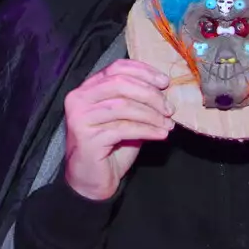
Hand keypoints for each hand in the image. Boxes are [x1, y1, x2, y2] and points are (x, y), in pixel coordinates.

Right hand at [63, 60, 173, 200]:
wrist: (93, 180)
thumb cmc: (111, 147)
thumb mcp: (126, 118)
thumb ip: (137, 100)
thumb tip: (164, 89)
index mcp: (87, 88)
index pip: (116, 68)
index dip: (143, 72)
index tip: (164, 82)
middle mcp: (79, 98)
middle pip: (119, 83)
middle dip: (150, 94)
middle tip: (169, 108)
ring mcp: (80, 118)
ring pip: (123, 106)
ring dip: (151, 115)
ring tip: (168, 124)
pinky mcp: (87, 138)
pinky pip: (123, 128)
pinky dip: (147, 130)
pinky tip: (161, 135)